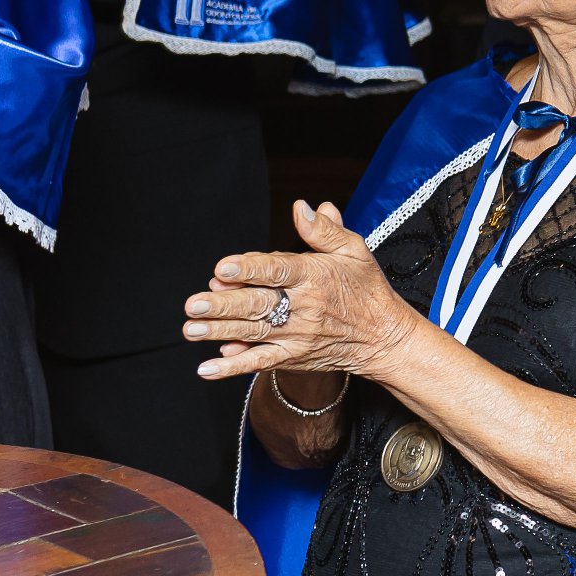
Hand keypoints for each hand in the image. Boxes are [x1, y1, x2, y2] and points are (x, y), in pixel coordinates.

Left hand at [185, 201, 417, 382]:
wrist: (384, 338)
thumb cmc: (367, 289)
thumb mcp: (354, 251)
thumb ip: (324, 230)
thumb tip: (302, 207)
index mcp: (317, 276)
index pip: (279, 270)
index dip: (250, 268)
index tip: (223, 267)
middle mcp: (305, 307)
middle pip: (260, 304)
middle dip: (224, 304)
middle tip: (194, 303)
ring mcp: (297, 335)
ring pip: (254, 332)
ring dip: (220, 332)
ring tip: (191, 328)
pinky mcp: (293, 357)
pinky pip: (260, 363)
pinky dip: (234, 367)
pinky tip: (208, 368)